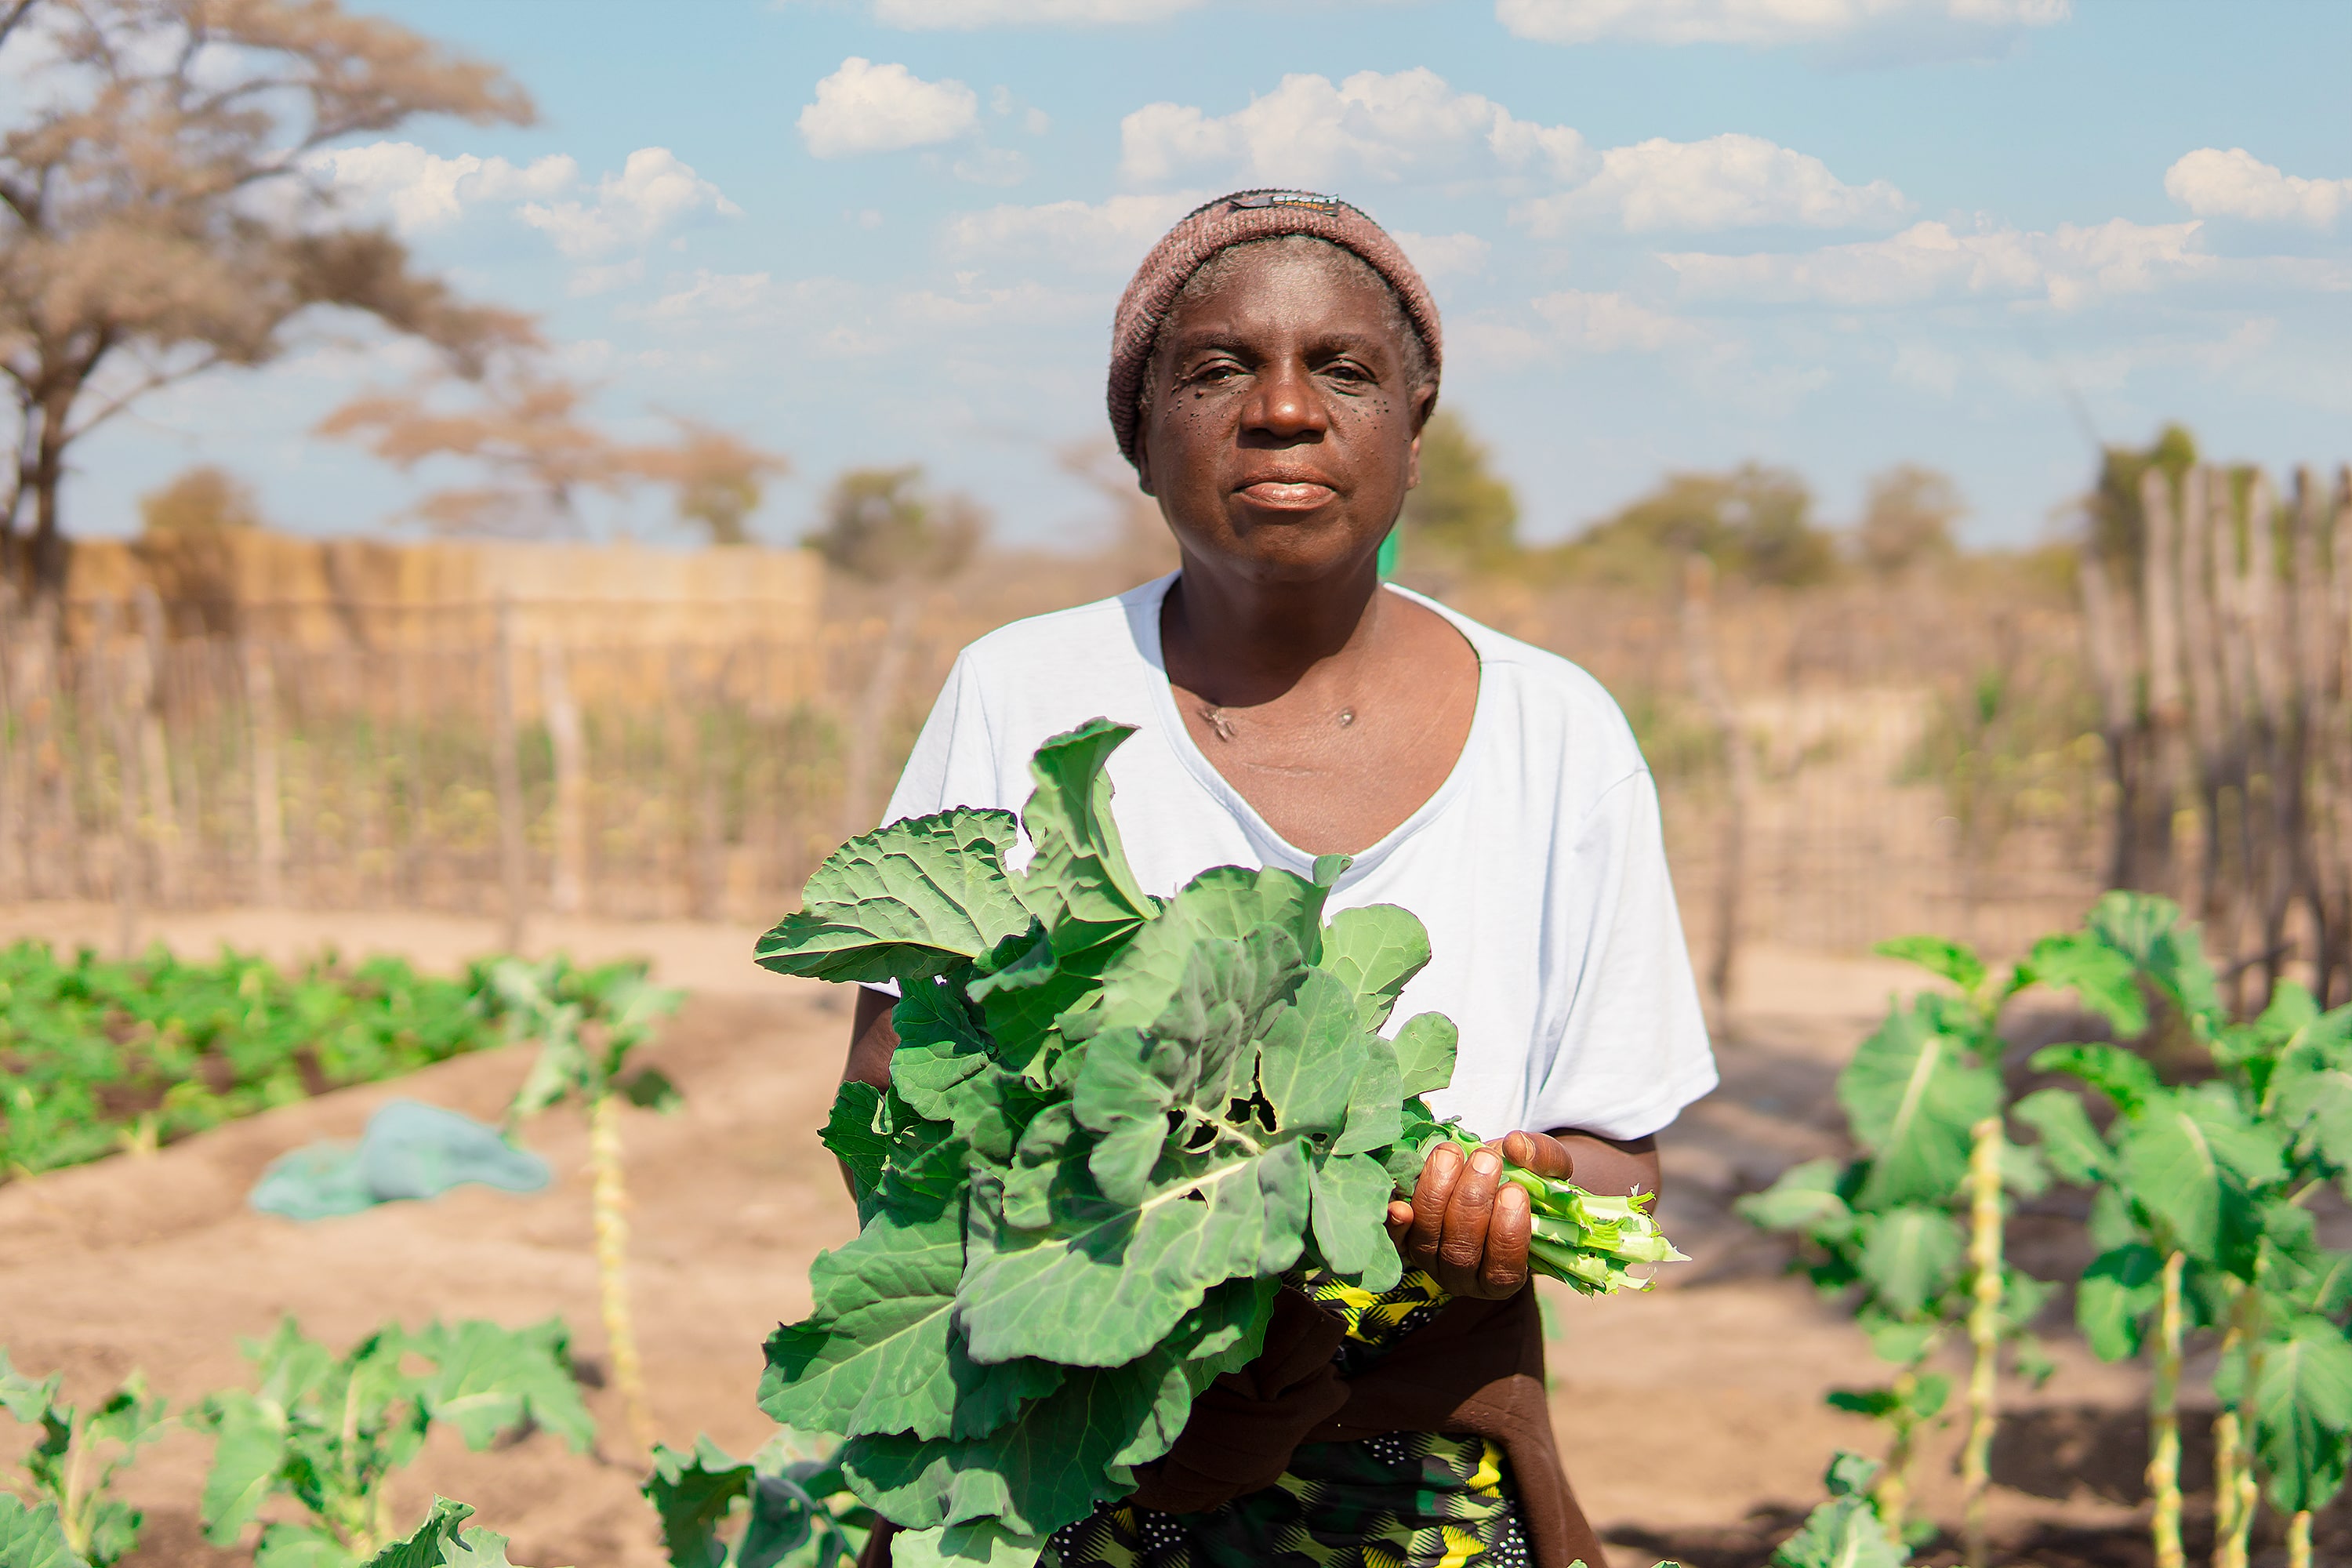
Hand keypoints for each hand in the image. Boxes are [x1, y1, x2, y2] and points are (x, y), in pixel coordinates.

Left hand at [1385, 1130, 1572, 1299]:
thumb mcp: (1549, 1170)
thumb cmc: (1526, 1182)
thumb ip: (1543, 1158)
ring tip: (1452, 1154)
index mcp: (1505, 1276)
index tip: (1514, 1191)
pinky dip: (1396, 1223)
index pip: (1502, 1270)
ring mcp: (1431, 1261)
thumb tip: (1516, 1146)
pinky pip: (1396, 1238)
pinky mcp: (1405, 1241)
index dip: (1507, 1234)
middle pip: (1461, 1253)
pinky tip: (1399, 1203)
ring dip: (1437, 1194)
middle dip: (1472, 1203)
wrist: (1490, 1177)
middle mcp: (1464, 1278)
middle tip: (1486, 1160)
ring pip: (1427, 1240)